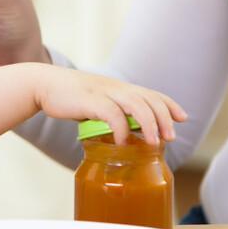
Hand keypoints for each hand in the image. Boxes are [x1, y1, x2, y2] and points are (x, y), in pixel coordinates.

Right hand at [34, 67, 188, 144]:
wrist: (44, 85)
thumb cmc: (71, 98)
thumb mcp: (97, 103)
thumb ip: (112, 115)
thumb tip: (126, 135)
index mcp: (120, 88)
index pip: (152, 93)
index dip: (169, 104)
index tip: (183, 118)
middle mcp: (116, 88)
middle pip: (149, 99)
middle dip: (164, 118)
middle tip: (170, 137)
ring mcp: (104, 93)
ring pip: (136, 104)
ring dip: (149, 124)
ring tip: (155, 142)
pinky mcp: (90, 101)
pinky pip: (112, 114)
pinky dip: (121, 129)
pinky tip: (123, 142)